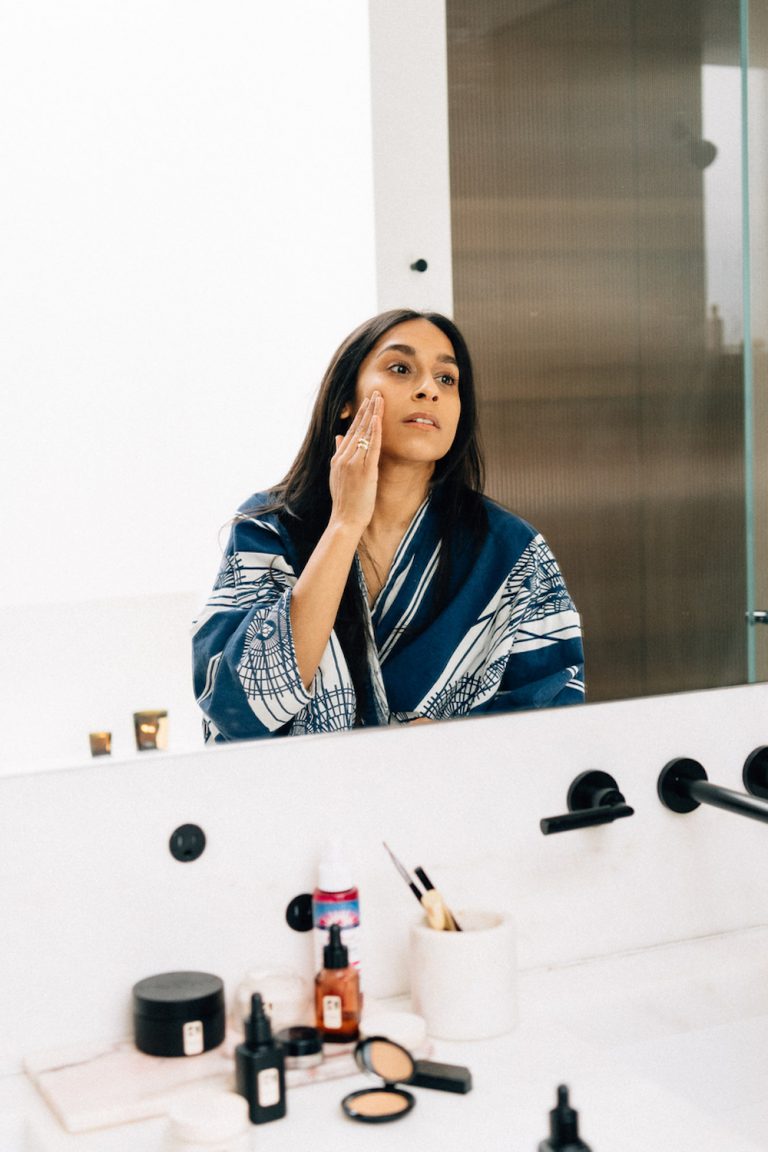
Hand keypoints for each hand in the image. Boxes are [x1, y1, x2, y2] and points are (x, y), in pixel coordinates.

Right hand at [329, 392, 382, 533]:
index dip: (360, 415)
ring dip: (373, 414)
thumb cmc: (344, 502)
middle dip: (367, 409)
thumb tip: (339, 437)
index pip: (351, 431)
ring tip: (380, 399)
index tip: (367, 402)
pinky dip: (375, 431)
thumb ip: (338, 455)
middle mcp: (344, 457)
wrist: (344, 520)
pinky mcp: (364, 471)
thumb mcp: (337, 476)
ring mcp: (353, 463)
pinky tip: (379, 419)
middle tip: (375, 392)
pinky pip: (371, 446)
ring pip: (365, 433)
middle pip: (357, 428)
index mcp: (338, 458)